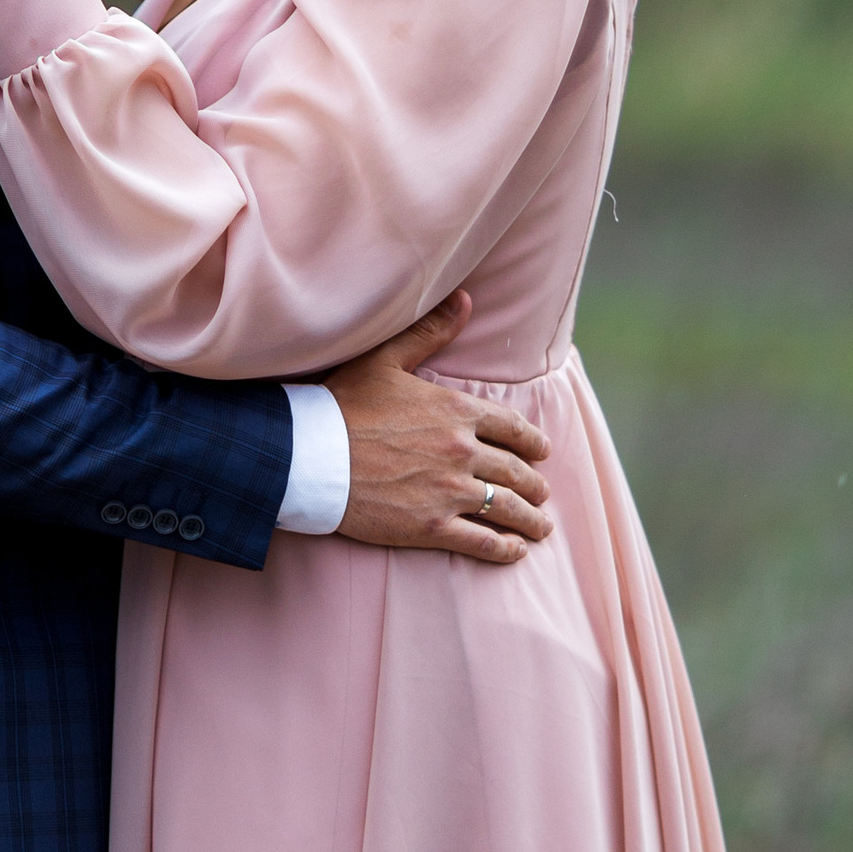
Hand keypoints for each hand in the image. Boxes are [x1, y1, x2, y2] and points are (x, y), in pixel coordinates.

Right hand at [327, 293, 550, 565]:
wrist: (309, 456)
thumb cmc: (344, 405)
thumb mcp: (385, 360)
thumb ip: (429, 332)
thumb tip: (463, 300)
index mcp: (457, 412)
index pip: (513, 428)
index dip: (534, 443)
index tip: (543, 453)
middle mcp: (462, 452)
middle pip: (516, 472)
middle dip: (535, 486)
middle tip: (542, 494)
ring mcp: (449, 492)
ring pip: (507, 509)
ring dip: (530, 521)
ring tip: (539, 529)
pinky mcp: (431, 528)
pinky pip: (483, 542)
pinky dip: (506, 549)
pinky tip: (515, 551)